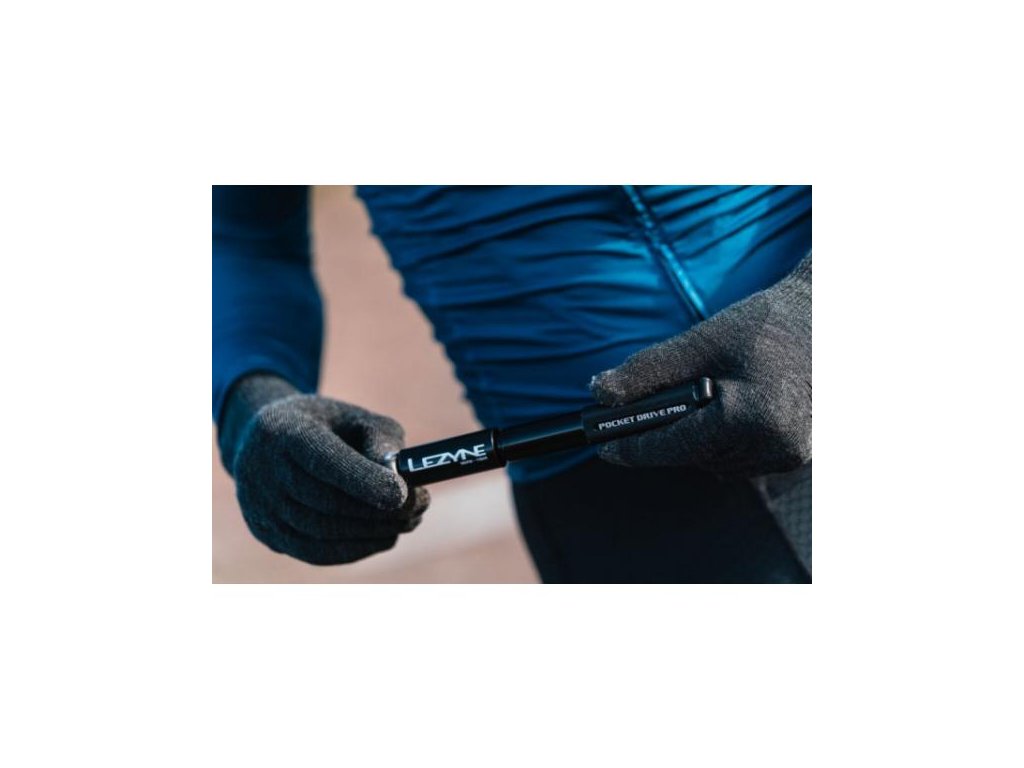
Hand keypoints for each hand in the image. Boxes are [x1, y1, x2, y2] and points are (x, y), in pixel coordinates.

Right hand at [218, 374, 427, 564]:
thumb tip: (399, 475)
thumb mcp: (355, 417)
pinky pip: (316, 553)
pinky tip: (385, 537)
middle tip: (420, 506)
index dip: (364, 481)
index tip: (404, 493)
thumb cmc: (326, 427)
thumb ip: (381, 439)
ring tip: (409, 520)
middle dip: (378, 511)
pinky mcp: (268, 535)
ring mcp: (260, 508)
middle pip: (325, 502)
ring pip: (322, 533)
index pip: (323, 462)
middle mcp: (262, 471)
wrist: (266, 441)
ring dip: (373, 532)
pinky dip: (356, 549)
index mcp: (283, 432)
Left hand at [590, 254, 810, 476]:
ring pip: (716, 461)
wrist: (830, 319)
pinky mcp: (798, 456)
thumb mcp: (701, 340)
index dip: (634, 448)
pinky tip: (725, 412)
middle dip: (665, 437)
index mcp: (753, 416)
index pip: (676, 445)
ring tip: (696, 402)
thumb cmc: (766, 324)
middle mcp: (777, 445)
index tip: (604, 448)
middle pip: (694, 455)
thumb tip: (599, 394)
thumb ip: (649, 371)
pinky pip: (741, 459)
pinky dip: (723, 441)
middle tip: (637, 417)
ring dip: (695, 440)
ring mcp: (791, 455)